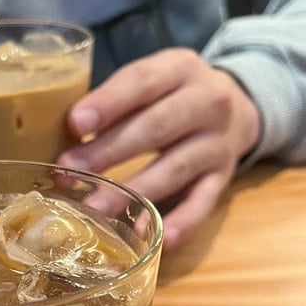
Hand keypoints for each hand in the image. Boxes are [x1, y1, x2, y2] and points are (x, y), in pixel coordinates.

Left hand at [59, 49, 260, 248]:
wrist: (240, 107)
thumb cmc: (173, 95)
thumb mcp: (152, 80)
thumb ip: (117, 99)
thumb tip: (64, 133)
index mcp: (181, 69)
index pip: (143, 82)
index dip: (109, 103)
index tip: (75, 124)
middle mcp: (208, 102)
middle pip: (156, 127)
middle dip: (109, 150)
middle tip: (70, 171)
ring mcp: (218, 143)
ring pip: (174, 167)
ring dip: (133, 190)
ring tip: (95, 208)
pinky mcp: (223, 177)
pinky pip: (202, 202)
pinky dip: (180, 221)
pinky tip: (151, 236)